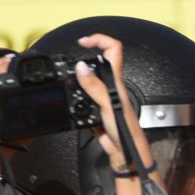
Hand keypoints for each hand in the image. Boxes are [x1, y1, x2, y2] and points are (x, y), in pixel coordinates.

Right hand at [73, 35, 152, 175]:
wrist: (124, 153)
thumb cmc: (125, 131)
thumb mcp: (109, 105)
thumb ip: (95, 86)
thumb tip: (81, 67)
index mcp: (116, 82)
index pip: (113, 50)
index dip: (99, 40)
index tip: (84, 42)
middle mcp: (110, 87)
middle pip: (97, 65)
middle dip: (82, 61)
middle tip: (70, 65)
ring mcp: (103, 99)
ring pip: (88, 82)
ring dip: (77, 81)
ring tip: (69, 83)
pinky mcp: (95, 111)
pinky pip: (82, 101)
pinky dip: (75, 99)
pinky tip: (71, 102)